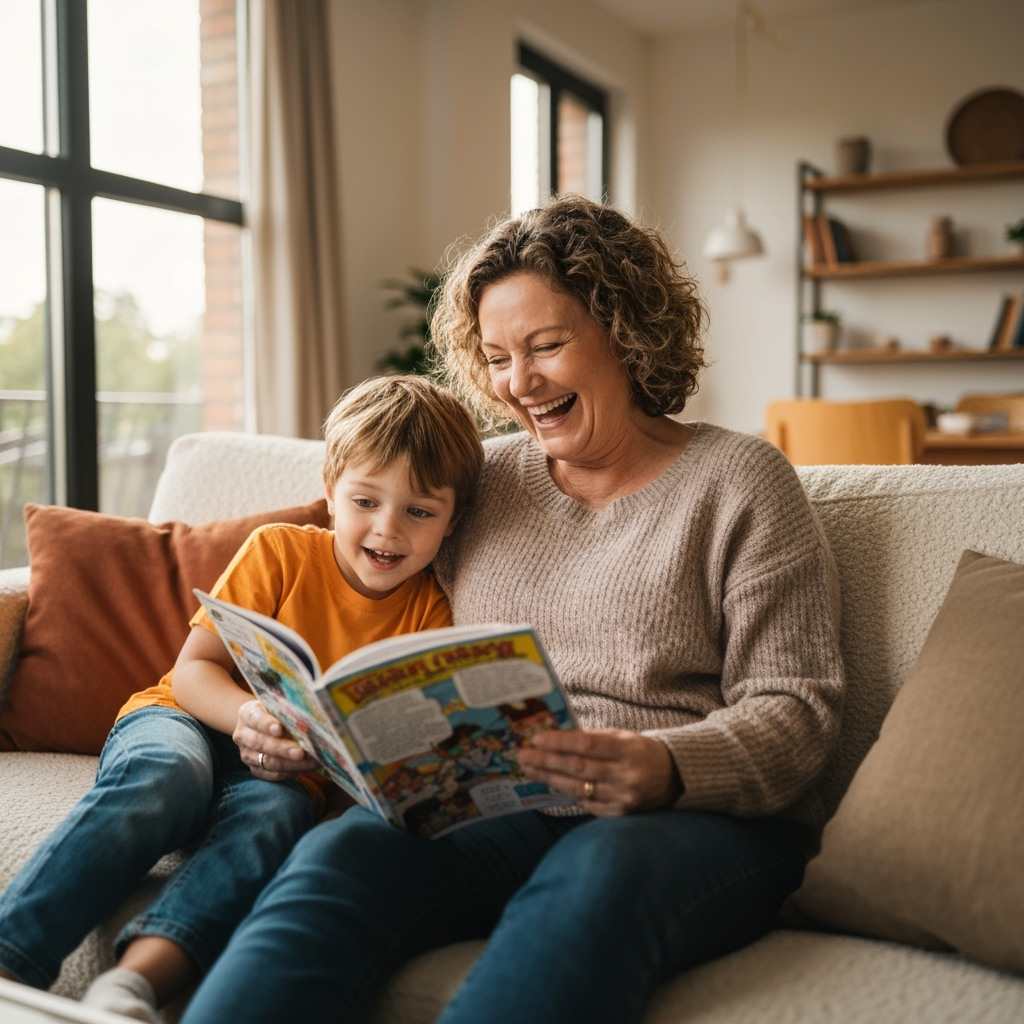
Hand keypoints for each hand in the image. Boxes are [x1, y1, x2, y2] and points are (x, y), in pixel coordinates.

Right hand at [233, 700, 317, 780]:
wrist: (264, 725)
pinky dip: (289, 772)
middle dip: (282, 748)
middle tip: (300, 752)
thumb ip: (288, 710)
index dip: (266, 724)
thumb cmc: (277, 711)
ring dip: (290, 763)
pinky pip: (271, 774)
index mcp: (247, 713)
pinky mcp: (255, 769)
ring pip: (267, 762)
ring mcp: (247, 754)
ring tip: (310, 762)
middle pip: (260, 743)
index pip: (254, 718)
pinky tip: (305, 767)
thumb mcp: (280, 705)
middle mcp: (242, 734)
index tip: (280, 729)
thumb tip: (307, 720)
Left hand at [517, 728, 681, 815]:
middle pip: (578, 768)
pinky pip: (588, 804)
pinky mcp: (620, 815)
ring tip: (530, 770)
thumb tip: (556, 737)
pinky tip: (553, 784)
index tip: (536, 739)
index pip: (588, 745)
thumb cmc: (642, 752)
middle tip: (523, 756)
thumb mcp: (622, 737)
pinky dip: (570, 793)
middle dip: (547, 762)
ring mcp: (623, 798)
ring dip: (551, 779)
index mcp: (628, 750)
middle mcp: (626, 775)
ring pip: (579, 788)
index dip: (560, 742)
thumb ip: (592, 738)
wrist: (675, 778)